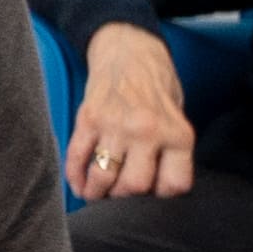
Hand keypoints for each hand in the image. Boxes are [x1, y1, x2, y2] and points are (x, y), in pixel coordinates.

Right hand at [66, 22, 196, 201]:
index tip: (150, 193)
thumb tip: (150, 191)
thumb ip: (169, 154)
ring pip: (102, 177)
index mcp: (177, 134)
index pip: (173, 185)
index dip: (159, 196)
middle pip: (133, 186)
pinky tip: (80, 185)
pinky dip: (75, 178)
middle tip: (120, 195)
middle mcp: (147, 131)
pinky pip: (76, 158)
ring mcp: (114, 125)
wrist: (129, 52)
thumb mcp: (177, 121)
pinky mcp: (87, 120)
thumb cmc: (157, 90)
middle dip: (124, 198)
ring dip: (97, 192)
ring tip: (97, 193)